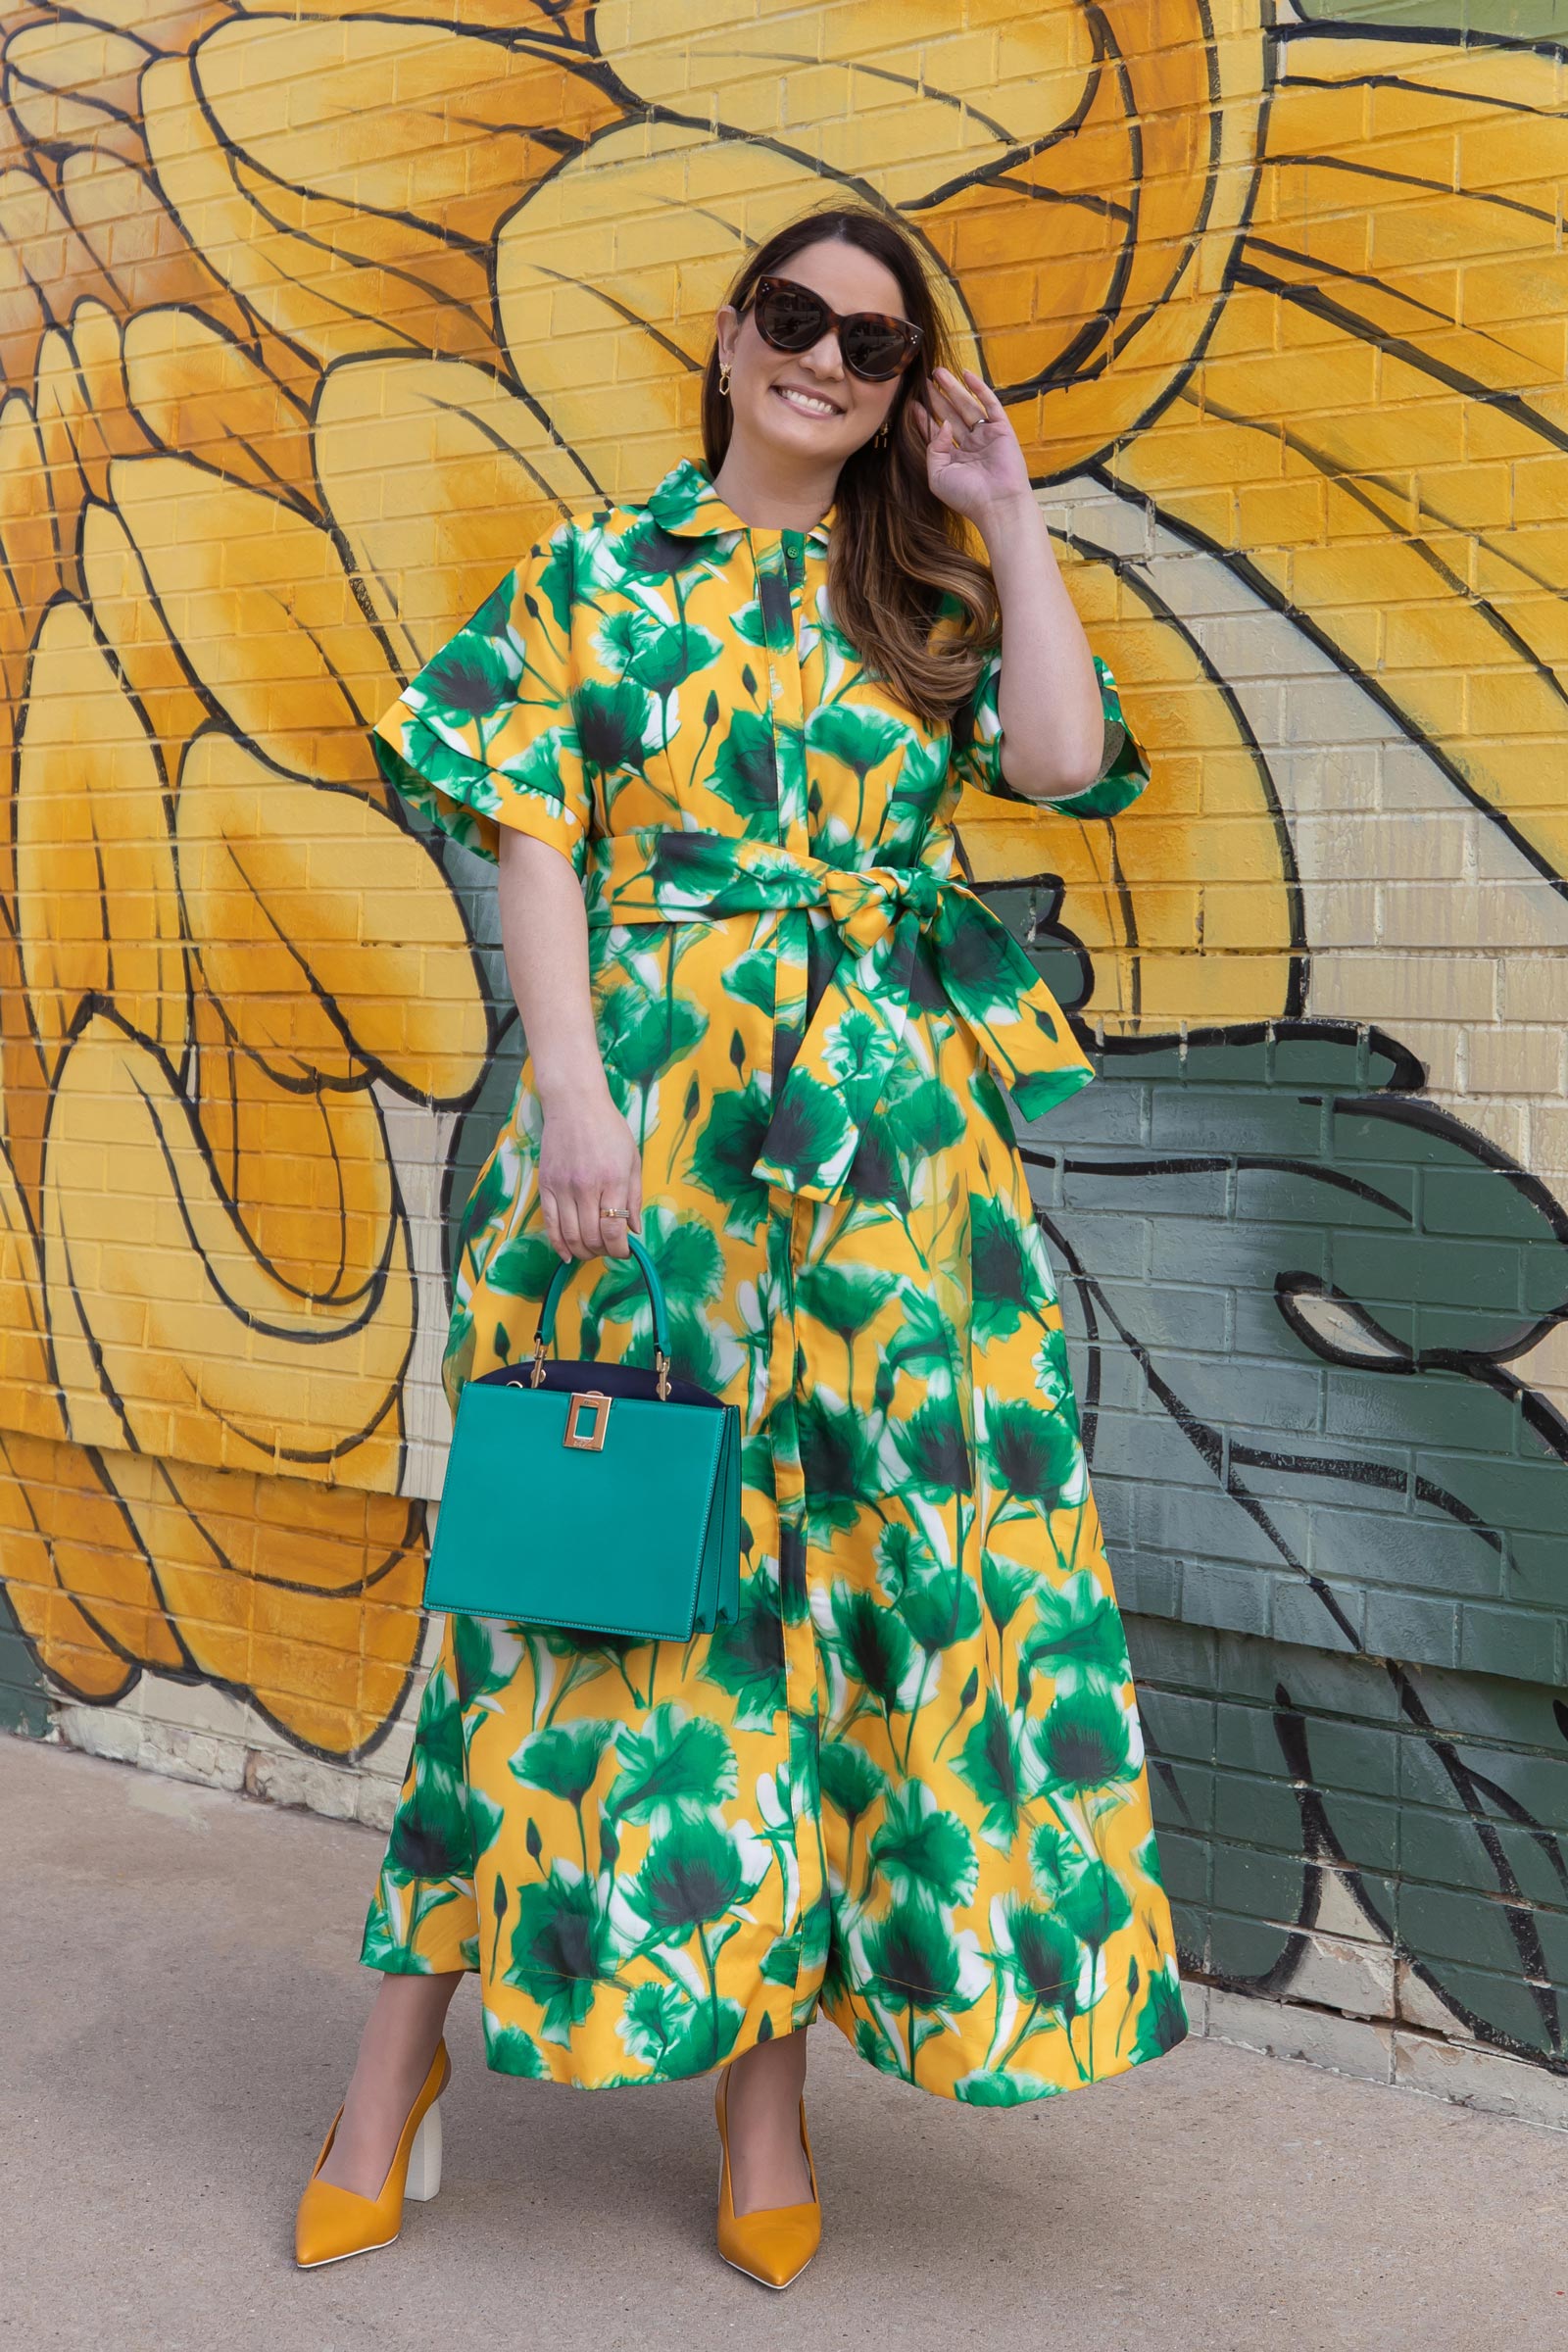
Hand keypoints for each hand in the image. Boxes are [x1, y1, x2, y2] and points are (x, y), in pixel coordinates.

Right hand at [536, 1084, 641, 1260]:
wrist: (575, 1104)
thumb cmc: (609, 1129)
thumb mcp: (632, 1160)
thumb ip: (634, 1197)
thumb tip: (635, 1230)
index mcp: (613, 1180)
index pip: (614, 1230)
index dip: (620, 1249)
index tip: (625, 1252)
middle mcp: (586, 1187)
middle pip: (592, 1236)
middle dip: (603, 1251)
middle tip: (609, 1249)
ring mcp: (562, 1187)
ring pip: (570, 1235)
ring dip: (582, 1251)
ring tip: (592, 1251)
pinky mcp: (545, 1185)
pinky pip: (550, 1223)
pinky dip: (558, 1244)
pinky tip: (567, 1254)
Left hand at [909, 364, 1032, 528]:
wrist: (997, 504)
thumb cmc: (967, 496)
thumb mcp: (938, 475)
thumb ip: (934, 449)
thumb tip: (942, 425)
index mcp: (954, 459)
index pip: (937, 433)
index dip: (925, 418)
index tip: (912, 403)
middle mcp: (970, 446)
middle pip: (950, 415)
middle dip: (937, 398)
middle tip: (925, 381)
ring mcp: (986, 436)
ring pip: (966, 406)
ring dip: (953, 389)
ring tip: (938, 372)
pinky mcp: (1001, 429)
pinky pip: (989, 404)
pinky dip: (979, 389)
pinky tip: (966, 375)